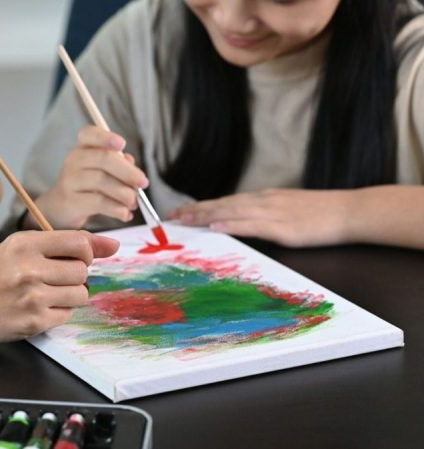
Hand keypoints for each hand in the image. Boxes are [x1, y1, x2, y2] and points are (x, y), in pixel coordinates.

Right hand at [0, 230, 118, 341]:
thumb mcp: (21, 247)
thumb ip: (66, 243)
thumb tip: (113, 246)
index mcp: (26, 243)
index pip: (80, 243)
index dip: (85, 253)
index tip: (76, 259)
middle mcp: (30, 268)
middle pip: (83, 272)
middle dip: (75, 276)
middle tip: (53, 278)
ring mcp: (33, 297)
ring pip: (80, 295)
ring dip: (69, 295)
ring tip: (46, 293)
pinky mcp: (34, 321)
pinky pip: (68, 315)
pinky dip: (58, 312)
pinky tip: (38, 307)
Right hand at [31, 126, 148, 228]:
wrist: (60, 207)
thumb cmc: (87, 185)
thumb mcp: (102, 170)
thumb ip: (119, 164)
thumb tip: (132, 166)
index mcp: (83, 147)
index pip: (89, 134)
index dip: (106, 137)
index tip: (122, 144)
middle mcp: (74, 160)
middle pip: (103, 159)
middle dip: (128, 171)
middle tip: (143, 183)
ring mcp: (70, 180)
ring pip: (102, 181)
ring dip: (124, 193)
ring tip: (134, 202)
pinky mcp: (70, 201)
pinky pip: (98, 202)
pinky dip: (116, 209)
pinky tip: (125, 214)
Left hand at [167, 189, 354, 247]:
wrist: (350, 211)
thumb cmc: (322, 213)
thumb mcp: (288, 210)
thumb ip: (266, 216)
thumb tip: (244, 224)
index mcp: (264, 199)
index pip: (226, 202)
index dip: (201, 207)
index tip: (180, 212)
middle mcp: (264, 202)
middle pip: (222, 204)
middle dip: (195, 211)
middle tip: (170, 217)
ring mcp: (273, 213)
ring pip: (231, 212)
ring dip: (205, 216)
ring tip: (183, 220)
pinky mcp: (284, 227)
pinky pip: (252, 225)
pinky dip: (231, 224)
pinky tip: (215, 226)